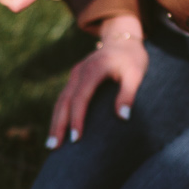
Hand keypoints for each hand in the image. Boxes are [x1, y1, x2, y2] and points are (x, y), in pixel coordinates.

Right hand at [48, 19, 148, 149]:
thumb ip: (129, 94)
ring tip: (51, 145)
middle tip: (53, 147)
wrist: (122, 40)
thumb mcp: (136, 74)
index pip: (80, 97)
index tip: (76, 138)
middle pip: (64, 101)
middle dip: (58, 125)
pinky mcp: (74, 79)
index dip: (77, 118)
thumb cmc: (132, 59)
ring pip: (60, 101)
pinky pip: (63, 99)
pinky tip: (58, 131)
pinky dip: (59, 115)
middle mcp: (79, 72)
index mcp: (93, 69)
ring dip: (55, 122)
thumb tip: (123, 118)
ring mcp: (74, 75)